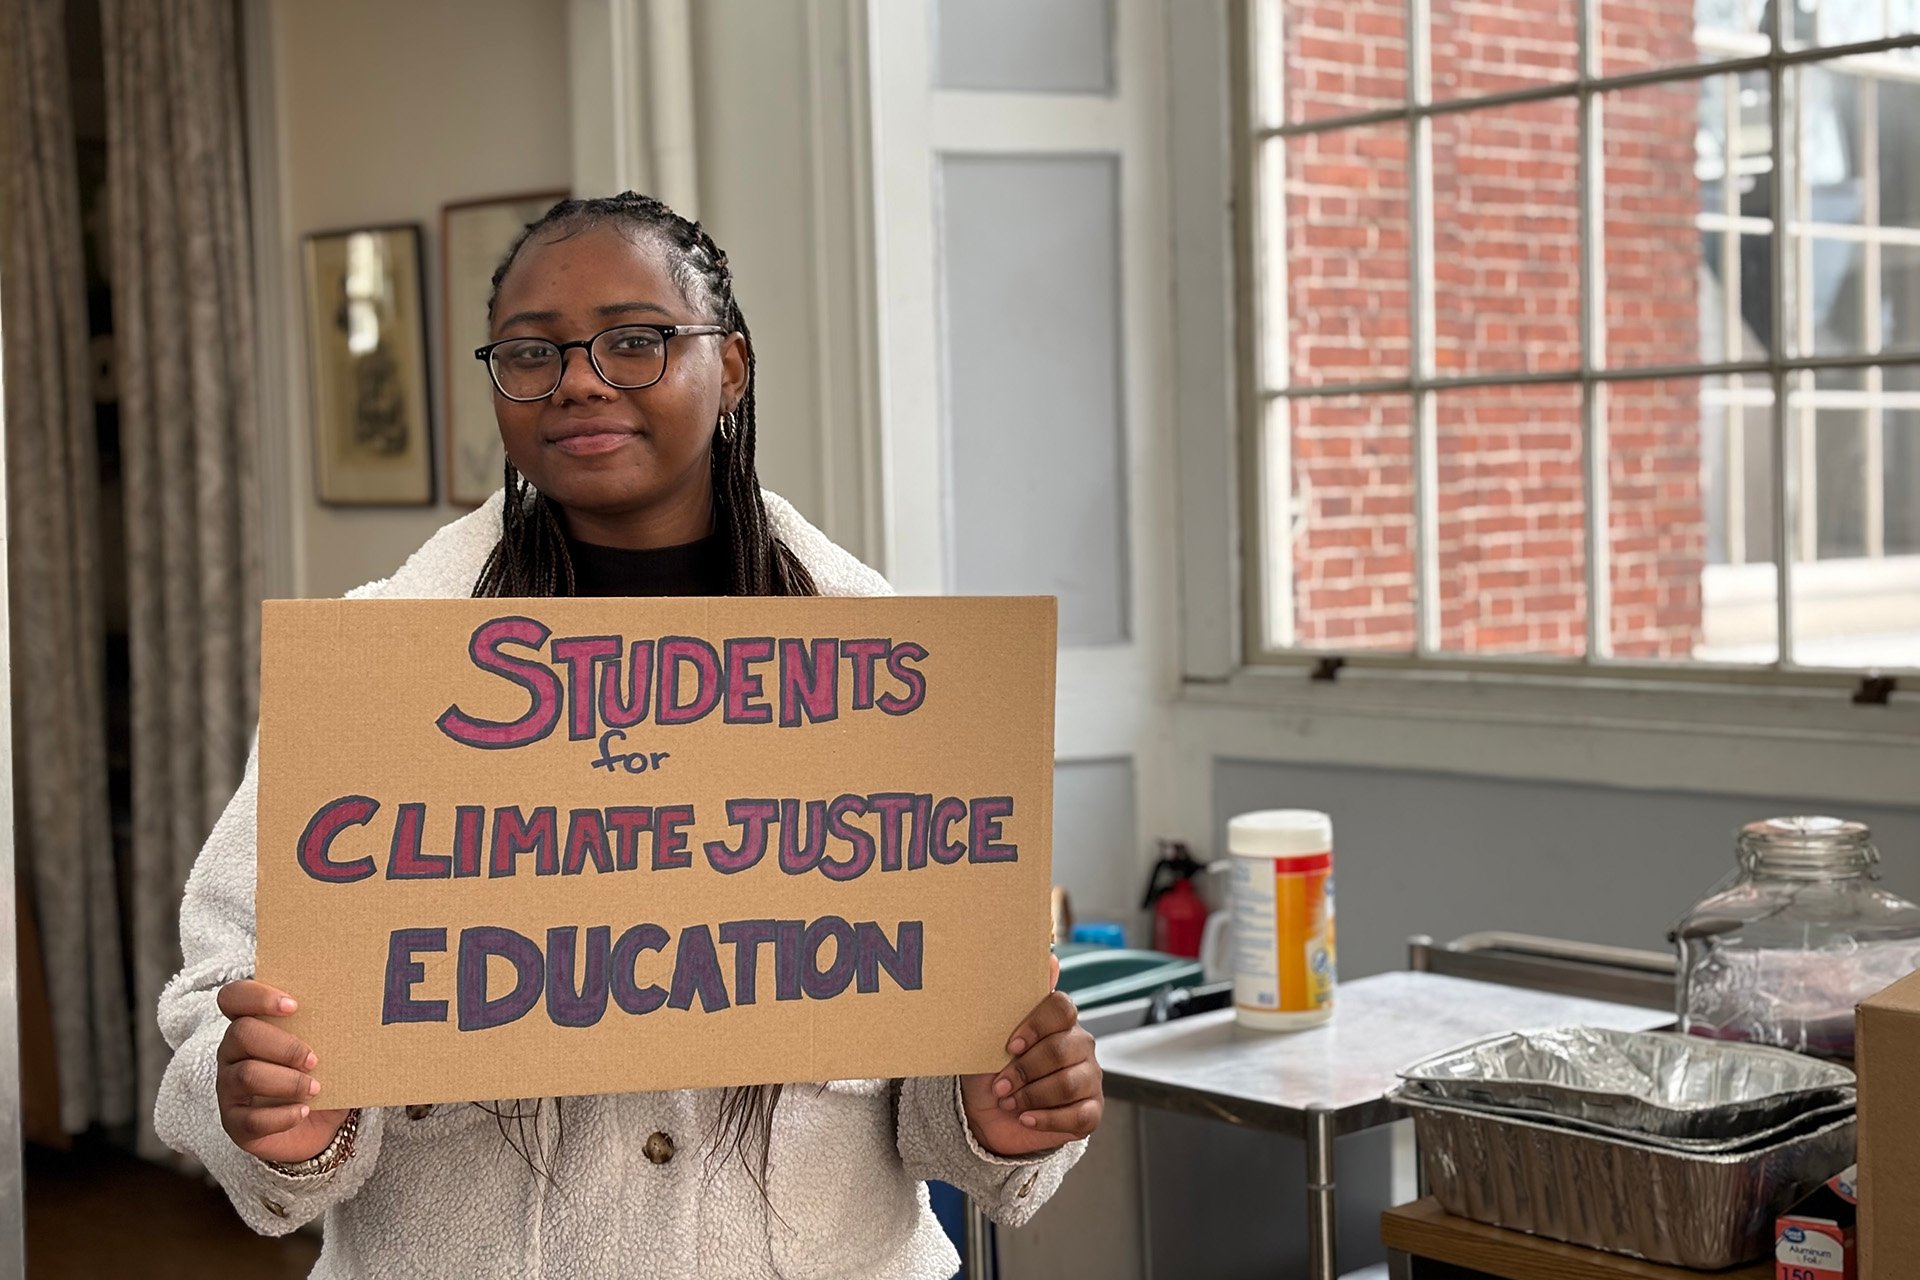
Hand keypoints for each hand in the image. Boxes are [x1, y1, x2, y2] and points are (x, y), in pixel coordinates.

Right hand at [215, 981, 350, 1163]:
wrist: (316, 1126)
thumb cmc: (319, 1074)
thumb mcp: (326, 1047)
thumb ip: (331, 1026)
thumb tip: (366, 1009)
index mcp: (251, 1024)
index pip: (234, 997)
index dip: (257, 996)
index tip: (294, 1006)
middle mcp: (232, 1053)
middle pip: (241, 1033)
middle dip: (283, 1045)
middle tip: (315, 1059)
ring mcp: (229, 1088)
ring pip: (247, 1075)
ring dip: (287, 1081)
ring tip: (315, 1088)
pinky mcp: (235, 1122)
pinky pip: (251, 1119)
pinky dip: (282, 1115)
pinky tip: (302, 1112)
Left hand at [961, 954, 1102, 1157]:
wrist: (988, 1116)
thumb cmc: (991, 1070)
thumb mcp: (991, 1036)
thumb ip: (1016, 1000)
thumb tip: (1050, 959)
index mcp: (1058, 1021)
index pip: (1062, 1008)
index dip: (1036, 1026)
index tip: (1009, 1046)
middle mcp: (1079, 1045)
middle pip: (1063, 1049)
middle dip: (1025, 1070)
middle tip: (1000, 1085)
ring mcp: (1089, 1078)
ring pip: (1069, 1084)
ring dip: (1031, 1096)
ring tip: (1009, 1102)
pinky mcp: (1091, 1111)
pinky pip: (1078, 1116)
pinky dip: (1046, 1120)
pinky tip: (1026, 1118)